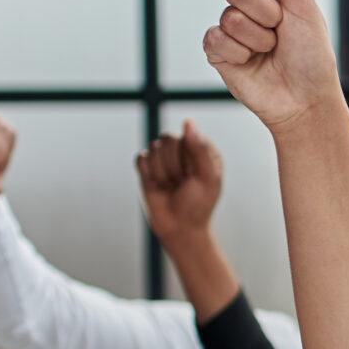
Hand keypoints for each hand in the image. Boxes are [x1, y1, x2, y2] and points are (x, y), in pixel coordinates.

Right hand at [136, 119, 226, 243]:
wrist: (178, 227)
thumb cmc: (198, 205)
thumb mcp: (207, 178)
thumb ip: (200, 149)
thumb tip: (188, 121)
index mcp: (203, 149)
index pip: (188, 135)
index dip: (187, 158)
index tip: (194, 176)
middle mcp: (183, 150)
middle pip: (168, 139)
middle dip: (173, 167)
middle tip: (181, 183)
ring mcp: (165, 157)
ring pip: (154, 149)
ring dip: (162, 173)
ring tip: (171, 186)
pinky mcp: (147, 167)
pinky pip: (141, 159)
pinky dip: (148, 174)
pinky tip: (158, 186)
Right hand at [204, 0, 343, 131]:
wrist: (306, 101)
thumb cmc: (312, 57)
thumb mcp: (305, 6)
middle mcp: (247, 2)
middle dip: (265, 11)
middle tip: (281, 30)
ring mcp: (230, 26)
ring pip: (230, 16)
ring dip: (259, 37)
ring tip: (272, 50)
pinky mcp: (218, 51)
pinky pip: (216, 38)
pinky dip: (241, 52)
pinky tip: (253, 62)